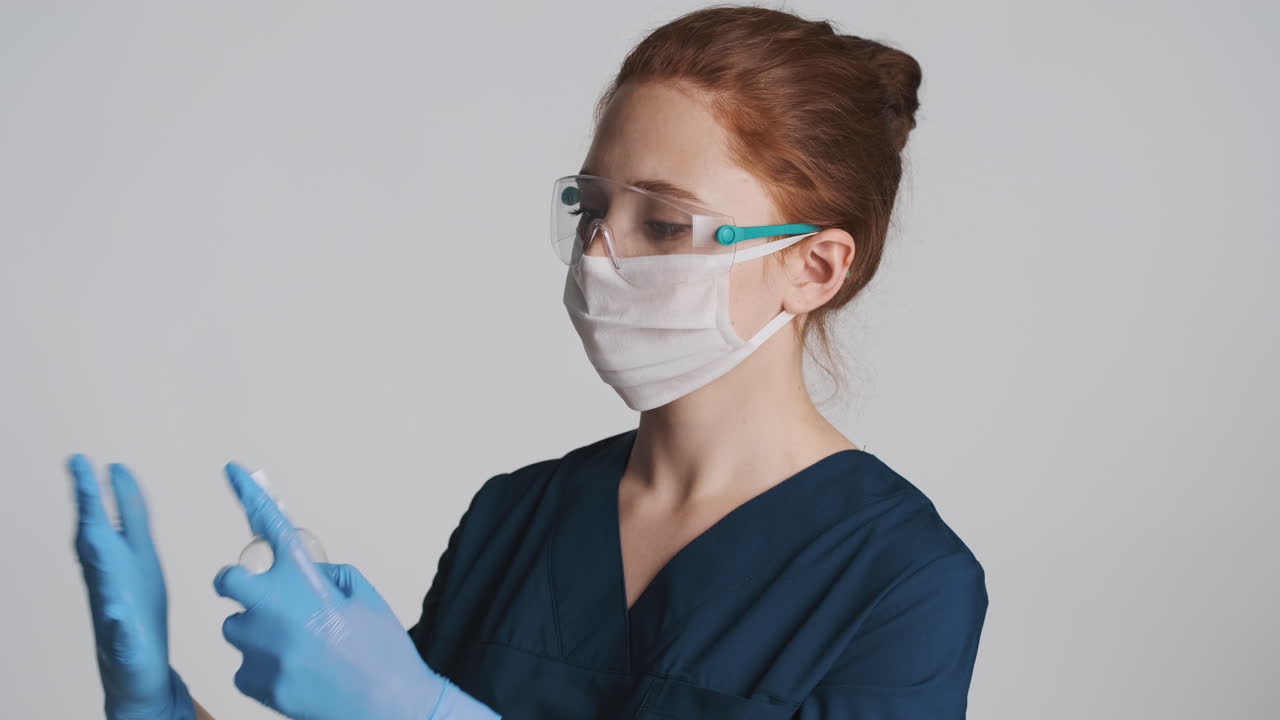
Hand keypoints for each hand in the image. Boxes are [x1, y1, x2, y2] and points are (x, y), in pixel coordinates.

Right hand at [68, 454, 194, 719]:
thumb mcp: (140, 556)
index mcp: (119, 559)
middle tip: (80, 472)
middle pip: (94, 538)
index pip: (106, 517)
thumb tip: (121, 476)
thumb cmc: (139, 610)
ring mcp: (113, 609)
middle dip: (88, 507)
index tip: (84, 460)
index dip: (97, 489)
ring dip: (96, 556)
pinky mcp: (126, 642)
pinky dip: (118, 622)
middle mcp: (109, 579)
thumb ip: (130, 519)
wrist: (137, 668)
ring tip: (93, 531)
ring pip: (100, 579)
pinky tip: (118, 614)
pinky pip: (120, 631)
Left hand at [213, 461, 498, 719]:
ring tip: (298, 648)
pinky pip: (244, 665)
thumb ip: (327, 574)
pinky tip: (297, 673)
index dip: (249, 493)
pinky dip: (263, 668)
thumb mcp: (365, 596)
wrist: (389, 708)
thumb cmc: (383, 650)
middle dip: (240, 584)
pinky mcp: (253, 683)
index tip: (230, 469)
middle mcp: (274, 608)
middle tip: (265, 598)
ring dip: (256, 631)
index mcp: (305, 580)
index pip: (272, 526)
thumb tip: (301, 576)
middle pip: (228, 579)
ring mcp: (260, 648)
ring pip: (235, 627)